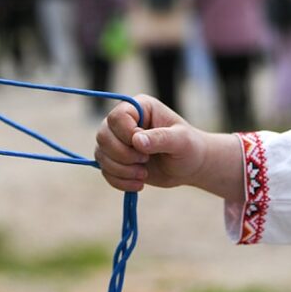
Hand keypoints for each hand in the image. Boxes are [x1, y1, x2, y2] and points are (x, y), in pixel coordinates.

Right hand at [94, 95, 244, 199]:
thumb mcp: (181, 141)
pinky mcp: (116, 159)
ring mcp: (118, 140)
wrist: (189, 166)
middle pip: (103, 135)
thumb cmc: (189, 147)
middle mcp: (124, 121)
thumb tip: (136, 141)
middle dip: (122, 155)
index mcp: (140, 107)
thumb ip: (160, 138)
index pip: (117, 117)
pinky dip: (119, 181)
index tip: (145, 149)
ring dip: (121, 170)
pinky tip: (139, 184)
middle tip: (145, 161)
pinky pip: (104, 170)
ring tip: (143, 174)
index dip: (126, 135)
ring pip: (101, 154)